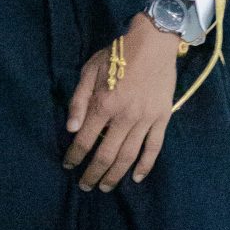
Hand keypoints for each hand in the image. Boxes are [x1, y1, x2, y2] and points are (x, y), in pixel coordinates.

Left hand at [64, 12, 177, 190]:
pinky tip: (136, 177)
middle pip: (105, 155)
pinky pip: (154, 148)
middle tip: (85, 186)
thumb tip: (71, 129)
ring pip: (128, 156)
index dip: (74, 156)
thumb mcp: (89, 71)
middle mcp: (124, 117)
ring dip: (115, 176)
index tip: (68, 165)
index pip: (84, 140)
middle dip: (92, 174)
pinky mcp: (161, 118)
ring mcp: (145, 120)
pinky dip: (145, 165)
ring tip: (105, 187)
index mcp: (103, 104)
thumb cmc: (117, 54)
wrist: (154, 43)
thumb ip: (79, 101)